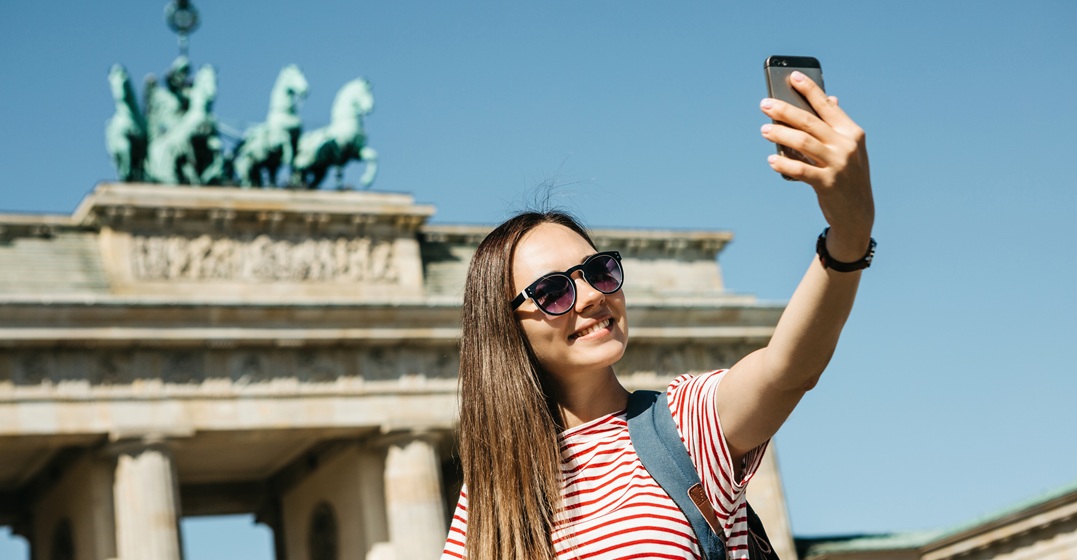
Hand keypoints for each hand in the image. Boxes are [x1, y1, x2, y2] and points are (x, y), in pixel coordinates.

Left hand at [760, 71, 874, 260]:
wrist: (858, 213)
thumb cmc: (846, 176)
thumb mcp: (847, 149)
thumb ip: (835, 127)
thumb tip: (830, 98)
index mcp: (852, 132)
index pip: (827, 106)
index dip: (810, 89)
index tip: (792, 76)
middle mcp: (846, 145)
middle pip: (809, 122)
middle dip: (785, 111)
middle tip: (765, 105)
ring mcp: (838, 164)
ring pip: (802, 143)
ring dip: (780, 134)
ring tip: (764, 130)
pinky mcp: (828, 183)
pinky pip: (800, 170)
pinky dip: (784, 164)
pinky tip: (771, 160)